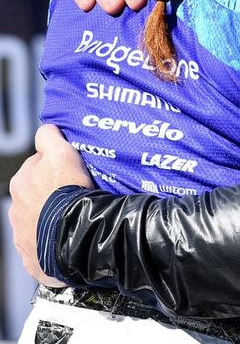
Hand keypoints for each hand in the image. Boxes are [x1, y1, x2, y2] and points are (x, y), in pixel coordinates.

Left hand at [8, 124, 93, 284]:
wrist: (75, 235)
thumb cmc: (68, 191)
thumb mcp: (62, 152)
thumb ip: (49, 137)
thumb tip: (46, 129)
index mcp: (20, 182)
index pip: (36, 166)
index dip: (55, 166)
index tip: (69, 171)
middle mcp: (16, 209)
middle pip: (35, 194)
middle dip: (49, 193)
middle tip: (73, 193)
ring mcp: (22, 235)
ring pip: (37, 219)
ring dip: (50, 217)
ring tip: (72, 216)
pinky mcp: (31, 258)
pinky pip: (42, 245)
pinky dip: (52, 240)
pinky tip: (66, 237)